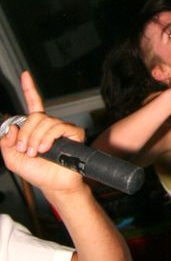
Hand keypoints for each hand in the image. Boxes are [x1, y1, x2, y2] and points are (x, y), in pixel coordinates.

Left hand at [0, 71, 85, 193]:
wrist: (54, 185)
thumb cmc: (37, 173)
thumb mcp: (13, 159)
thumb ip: (6, 144)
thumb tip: (13, 128)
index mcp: (36, 128)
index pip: (33, 104)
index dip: (29, 88)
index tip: (25, 74)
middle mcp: (50, 125)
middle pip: (35, 116)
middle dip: (26, 133)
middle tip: (26, 149)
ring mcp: (62, 128)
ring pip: (45, 122)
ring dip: (36, 139)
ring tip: (37, 152)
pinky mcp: (74, 133)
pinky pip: (58, 127)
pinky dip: (49, 138)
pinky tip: (47, 148)